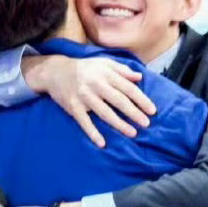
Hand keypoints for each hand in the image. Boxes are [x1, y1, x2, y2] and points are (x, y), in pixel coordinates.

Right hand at [22, 54, 156, 147]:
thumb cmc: (84, 68)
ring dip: (119, 124)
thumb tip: (139, 77)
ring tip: (132, 133)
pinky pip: (84, 122)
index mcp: (106, 74)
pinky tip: (102, 143)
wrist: (56, 71)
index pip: (127, 88)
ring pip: (105, 113)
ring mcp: (84, 97)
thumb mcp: (103, 63)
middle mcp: (96, 85)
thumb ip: (122, 70)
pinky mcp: (73, 107)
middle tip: (146, 124)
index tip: (152, 110)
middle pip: (119, 101)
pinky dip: (93, 133)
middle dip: (134, 113)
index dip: (141, 99)